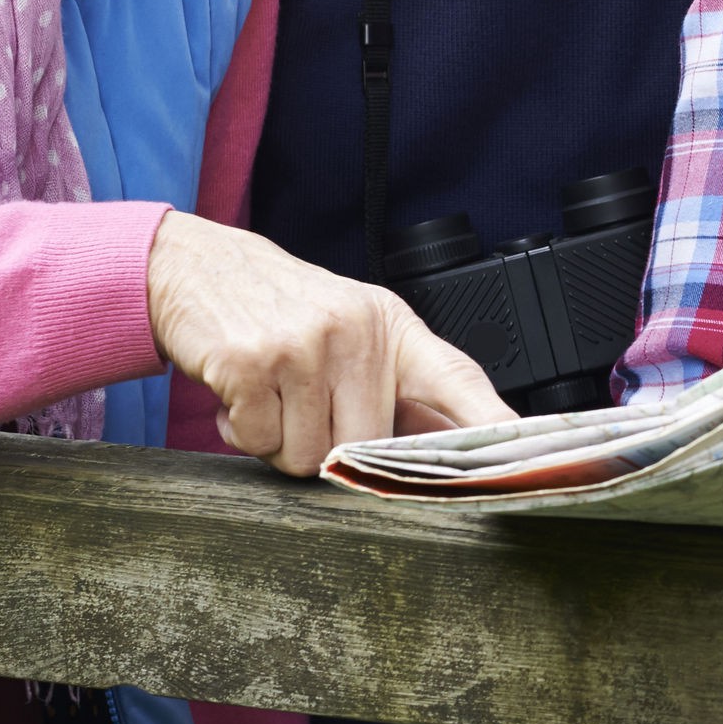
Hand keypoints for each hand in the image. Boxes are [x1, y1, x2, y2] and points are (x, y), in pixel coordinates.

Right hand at [144, 212, 507, 477]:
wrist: (198, 267)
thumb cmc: (283, 310)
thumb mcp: (350, 331)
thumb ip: (394, 387)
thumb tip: (442, 452)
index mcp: (392, 326)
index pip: (456, 379)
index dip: (491, 421)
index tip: (524, 451)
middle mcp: (355, 331)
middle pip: (365, 446)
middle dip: (328, 447)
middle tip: (303, 407)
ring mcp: (303, 345)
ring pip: (307, 456)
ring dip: (280, 441)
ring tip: (271, 394)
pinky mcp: (250, 362)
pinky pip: (257, 443)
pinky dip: (241, 431)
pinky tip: (241, 392)